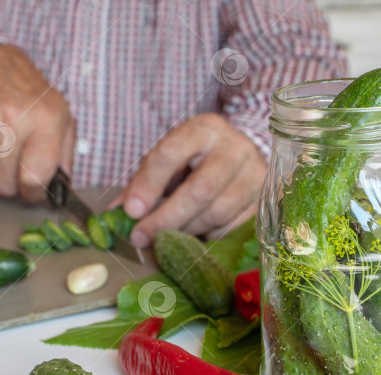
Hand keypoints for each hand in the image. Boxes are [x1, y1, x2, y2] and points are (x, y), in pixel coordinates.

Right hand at [0, 45, 74, 201]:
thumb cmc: (28, 91)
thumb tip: (60, 188)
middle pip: (6, 183)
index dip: (34, 193)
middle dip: (13, 182)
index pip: (34, 178)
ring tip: (0, 145)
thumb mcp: (61, 114)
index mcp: (44, 120)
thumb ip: (64, 154)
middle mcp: (11, 120)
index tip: (33, 191)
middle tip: (16, 166)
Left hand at [114, 113, 266, 246]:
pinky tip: (194, 233)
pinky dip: (208, 235)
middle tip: (143, 238)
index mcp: (203, 129)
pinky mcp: (264, 199)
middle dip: (167, 218)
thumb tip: (117, 214)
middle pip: (200, 190)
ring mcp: (254, 174)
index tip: (132, 211)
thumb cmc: (197, 158)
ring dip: (186, 231)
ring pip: (217, 213)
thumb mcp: (168, 158)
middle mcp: (234, 147)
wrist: (241, 153)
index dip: (149, 185)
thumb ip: (142, 182)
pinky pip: (232, 227)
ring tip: (166, 236)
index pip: (171, 154)